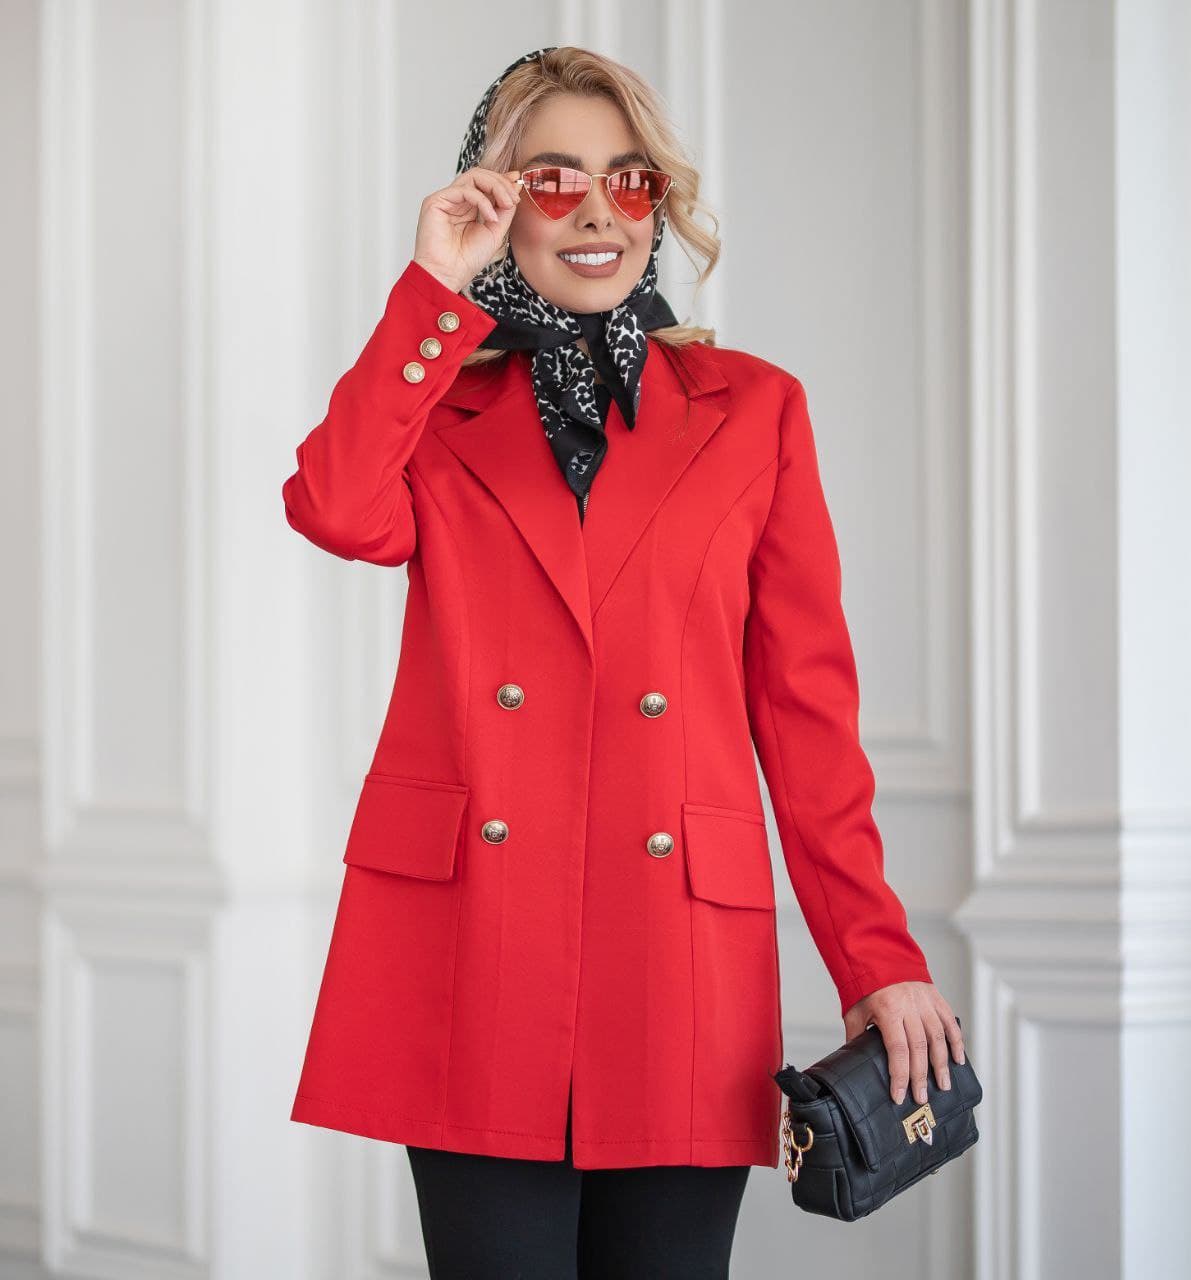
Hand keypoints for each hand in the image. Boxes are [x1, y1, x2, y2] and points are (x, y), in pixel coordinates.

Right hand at [412, 166, 522, 292]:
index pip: (485, 184)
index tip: (518, 182)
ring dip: (495, 187)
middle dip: (501, 183)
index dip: (502, 181)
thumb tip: (514, 188)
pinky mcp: (436, 201)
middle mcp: (456, 201)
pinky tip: (491, 217)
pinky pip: (464, 190)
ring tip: (507, 204)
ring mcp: (445, 199)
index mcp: (468, 207)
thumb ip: (504, 210)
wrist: (448, 275)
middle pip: (480, 176)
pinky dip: (482, 200)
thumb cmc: (467, 260)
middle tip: (514, 198)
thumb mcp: (495, 231)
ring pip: (473, 177)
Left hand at [842, 981, 965, 1105]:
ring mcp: (925, 1002)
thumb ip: (856, 1035)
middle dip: (921, 1077)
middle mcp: (909, 1006)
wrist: (879, 953)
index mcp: (888, 1010)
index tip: (899, 1095)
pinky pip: (949, 1022)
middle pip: (919, 1048)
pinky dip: (956, 1042)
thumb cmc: (866, 984)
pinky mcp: (935, 997)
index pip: (897, 1049)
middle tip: (922, 1099)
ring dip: (942, 1064)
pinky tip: (958, 1059)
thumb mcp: (855, 1009)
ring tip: (943, 1085)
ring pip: (938, 1037)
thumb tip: (852, 1060)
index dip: (899, 1075)